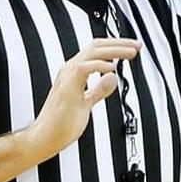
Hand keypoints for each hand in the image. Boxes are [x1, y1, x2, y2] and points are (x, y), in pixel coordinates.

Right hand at [25, 38, 140, 160]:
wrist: (43, 138)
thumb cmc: (60, 124)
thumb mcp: (87, 104)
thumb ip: (99, 90)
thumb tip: (112, 78)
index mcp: (74, 73)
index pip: (96, 51)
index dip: (115, 47)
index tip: (132, 49)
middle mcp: (69, 70)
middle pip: (96, 46)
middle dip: (119, 43)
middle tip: (137, 45)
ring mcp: (67, 77)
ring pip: (92, 52)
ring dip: (114, 50)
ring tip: (131, 53)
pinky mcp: (67, 87)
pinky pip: (84, 68)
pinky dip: (100, 65)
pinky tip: (112, 69)